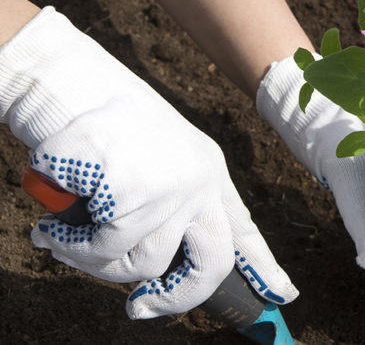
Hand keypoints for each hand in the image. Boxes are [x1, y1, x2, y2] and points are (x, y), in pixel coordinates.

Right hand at [0, 7, 296, 318]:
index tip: (283, 294)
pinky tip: (53, 227)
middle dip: (175, 299)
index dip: (263, 266)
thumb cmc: (104, 121)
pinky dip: (72, 245)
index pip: (243, 229)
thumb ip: (164, 204)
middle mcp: (201, 181)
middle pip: (211, 265)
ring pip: (144, 266)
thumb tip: (152, 267)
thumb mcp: (154, 159)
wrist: (70, 84)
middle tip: (140, 309)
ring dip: (97, 262)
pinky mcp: (136, 194)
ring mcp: (172, 188)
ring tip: (65, 237)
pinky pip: (104, 249)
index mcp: (209, 171)